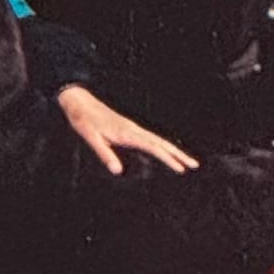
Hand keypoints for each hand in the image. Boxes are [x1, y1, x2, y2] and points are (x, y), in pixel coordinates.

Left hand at [57, 84, 195, 176]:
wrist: (79, 102)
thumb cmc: (84, 121)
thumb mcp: (91, 138)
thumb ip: (104, 154)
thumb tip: (117, 171)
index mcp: (126, 133)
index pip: (152, 147)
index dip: (167, 158)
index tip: (181, 168)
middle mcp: (133, 129)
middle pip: (161, 142)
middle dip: (178, 154)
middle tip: (195, 165)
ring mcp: (133, 127)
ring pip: (158, 139)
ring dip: (173, 150)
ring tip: (187, 161)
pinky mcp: (129, 127)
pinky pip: (151, 138)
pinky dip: (162, 145)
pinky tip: (166, 151)